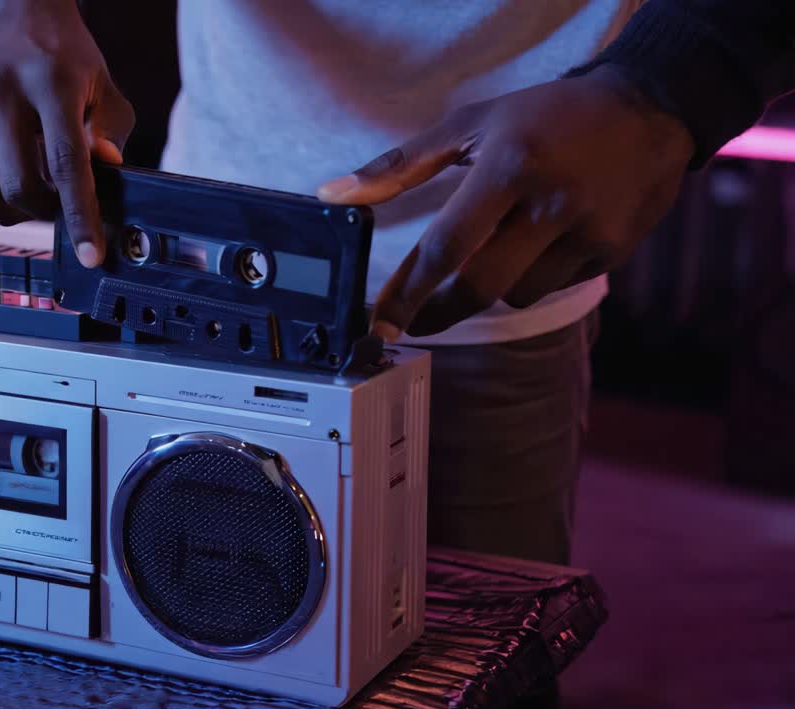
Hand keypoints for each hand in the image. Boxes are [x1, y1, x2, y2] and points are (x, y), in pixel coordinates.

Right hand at [0, 0, 134, 266]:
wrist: (15, 10)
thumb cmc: (67, 57)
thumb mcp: (103, 85)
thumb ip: (111, 131)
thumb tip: (105, 174)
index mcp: (49, 81)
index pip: (66, 162)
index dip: (79, 215)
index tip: (92, 255)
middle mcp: (0, 92)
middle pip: (19, 185)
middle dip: (46, 212)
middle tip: (62, 205)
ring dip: (12, 210)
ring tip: (34, 194)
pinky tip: (8, 175)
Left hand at [317, 65, 694, 340]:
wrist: (648, 109)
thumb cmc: (545, 117)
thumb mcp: (470, 124)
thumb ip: (400, 164)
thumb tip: (335, 193)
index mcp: (507, 166)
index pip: (445, 246)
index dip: (407, 293)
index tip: (380, 324)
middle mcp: (549, 202)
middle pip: (479, 287)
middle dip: (439, 312)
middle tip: (416, 322)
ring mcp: (586, 230)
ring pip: (516, 294)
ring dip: (494, 286)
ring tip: (502, 247)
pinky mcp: (613, 251)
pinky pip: (554, 286)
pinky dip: (535, 276)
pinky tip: (544, 243)